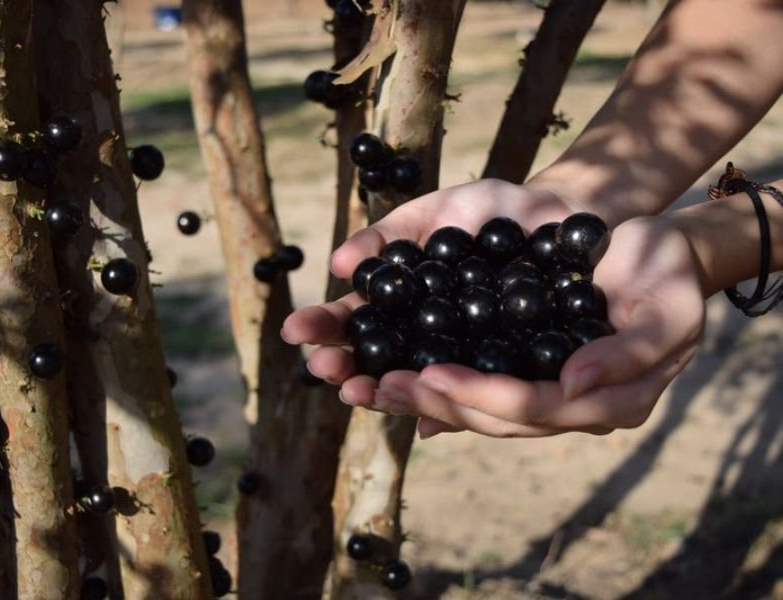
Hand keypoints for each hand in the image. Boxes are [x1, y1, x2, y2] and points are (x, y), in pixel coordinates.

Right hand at [281, 178, 582, 411]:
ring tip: (356, 392)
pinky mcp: (511, 373)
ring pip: (421, 386)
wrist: (566, 214)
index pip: (357, 322)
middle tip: (321, 369)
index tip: (296, 330)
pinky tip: (428, 418)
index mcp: (406, 305)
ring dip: (386, 393)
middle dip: (346, 367)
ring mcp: (468, 359)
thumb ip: (388, 234)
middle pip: (379, 360)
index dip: (328, 328)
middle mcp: (430, 338)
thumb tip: (337, 265)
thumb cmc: (495, 211)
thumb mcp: (434, 213)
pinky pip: (480, 395)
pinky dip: (454, 407)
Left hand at [369, 216, 707, 438]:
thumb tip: (571, 386)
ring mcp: (540, 387)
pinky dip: (431, 380)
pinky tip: (386, 375)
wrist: (653, 254)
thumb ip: (628, 354)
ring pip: (473, 407)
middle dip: (432, 403)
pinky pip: (472, 380)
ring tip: (365, 385)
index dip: (479, 397)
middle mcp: (566, 406)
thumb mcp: (669, 312)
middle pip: (491, 417)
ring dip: (419, 398)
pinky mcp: (520, 365)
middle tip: (374, 387)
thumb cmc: (667, 276)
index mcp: (604, 402)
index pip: (531, 409)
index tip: (429, 376)